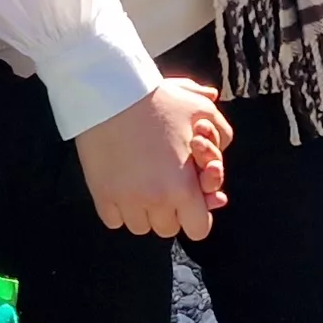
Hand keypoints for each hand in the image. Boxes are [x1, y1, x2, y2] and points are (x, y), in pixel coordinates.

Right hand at [74, 78, 229, 240]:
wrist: (111, 92)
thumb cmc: (158, 100)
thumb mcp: (202, 111)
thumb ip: (221, 132)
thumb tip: (221, 145)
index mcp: (183, 186)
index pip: (198, 229)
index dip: (198, 215)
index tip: (191, 199)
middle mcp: (154, 200)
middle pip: (168, 229)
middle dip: (170, 210)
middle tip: (165, 183)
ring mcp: (124, 200)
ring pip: (140, 227)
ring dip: (144, 211)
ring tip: (143, 182)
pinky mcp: (100, 194)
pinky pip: (113, 220)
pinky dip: (119, 208)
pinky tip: (123, 184)